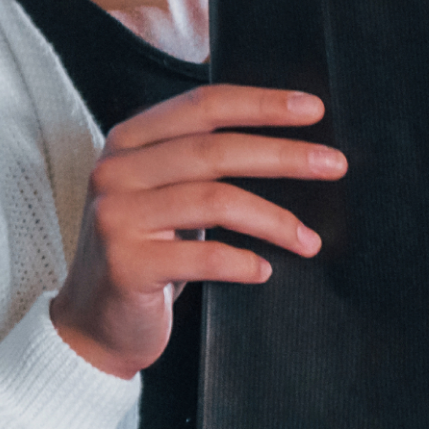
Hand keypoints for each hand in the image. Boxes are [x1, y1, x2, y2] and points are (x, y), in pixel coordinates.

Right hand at [53, 88, 340, 379]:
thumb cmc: (148, 250)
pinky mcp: (126, 265)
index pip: (203, 107)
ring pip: (216, 201)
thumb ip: (202, 159)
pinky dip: (244, 263)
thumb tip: (293, 138)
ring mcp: (116, 218)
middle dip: (285, 155)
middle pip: (217, 151)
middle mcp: (115, 172)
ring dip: (275, 221)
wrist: (93, 324)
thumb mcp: (164, 191)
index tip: (314, 109)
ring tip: (309, 240)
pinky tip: (265, 271)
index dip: (261, 104)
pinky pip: (205, 256)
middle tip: (335, 164)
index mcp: (128, 142)